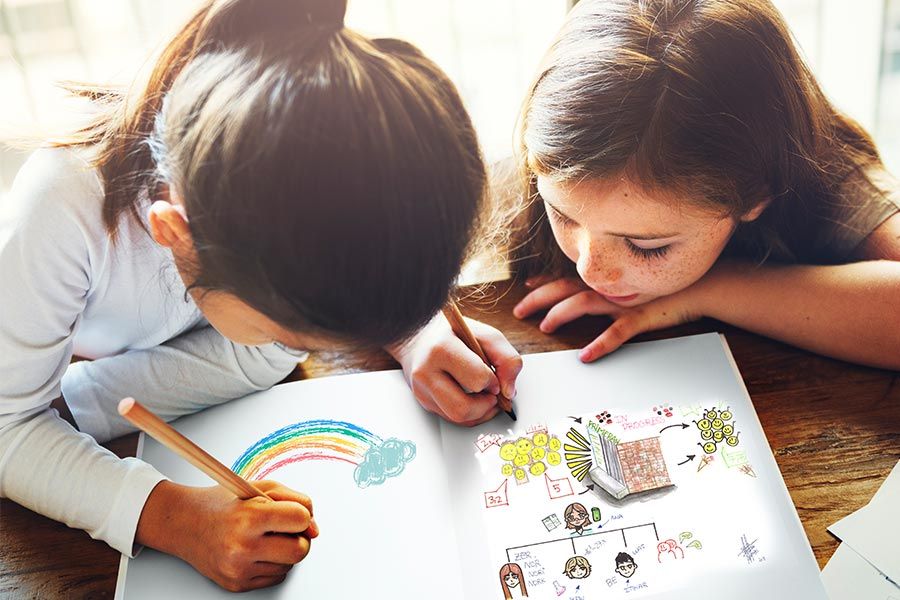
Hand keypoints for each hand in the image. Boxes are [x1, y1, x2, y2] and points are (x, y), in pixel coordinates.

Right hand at [137, 480, 317, 591]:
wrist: (184, 523)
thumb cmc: (223, 503)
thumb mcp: (258, 487)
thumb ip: (295, 501)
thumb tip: (315, 529)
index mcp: (249, 517)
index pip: (300, 519)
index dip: (302, 515)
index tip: (293, 513)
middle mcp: (242, 546)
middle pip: (300, 550)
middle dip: (300, 538)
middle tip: (285, 529)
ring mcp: (238, 569)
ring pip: (289, 565)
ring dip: (284, 551)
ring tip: (264, 537)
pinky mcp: (236, 584)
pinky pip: (275, 577)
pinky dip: (272, 564)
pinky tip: (256, 550)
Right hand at [389, 314, 522, 425]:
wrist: (422, 336)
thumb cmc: (455, 334)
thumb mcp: (485, 335)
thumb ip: (506, 358)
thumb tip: (509, 392)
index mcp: (441, 349)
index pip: (476, 379)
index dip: (493, 382)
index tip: (494, 376)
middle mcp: (426, 372)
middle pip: (462, 408)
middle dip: (486, 405)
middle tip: (492, 393)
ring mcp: (422, 390)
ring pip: (457, 418)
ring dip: (480, 413)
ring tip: (485, 398)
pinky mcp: (424, 402)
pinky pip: (453, 420)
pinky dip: (471, 415)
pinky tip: (475, 400)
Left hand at [514, 277, 703, 361]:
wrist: (699, 287)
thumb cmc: (663, 289)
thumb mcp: (629, 286)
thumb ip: (606, 289)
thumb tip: (581, 293)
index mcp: (605, 281)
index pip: (566, 278)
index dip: (543, 283)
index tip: (525, 288)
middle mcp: (609, 288)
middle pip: (565, 288)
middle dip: (539, 299)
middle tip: (519, 311)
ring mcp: (623, 301)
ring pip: (584, 303)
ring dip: (561, 313)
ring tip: (545, 326)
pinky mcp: (640, 317)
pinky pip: (617, 332)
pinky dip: (600, 344)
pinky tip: (585, 355)